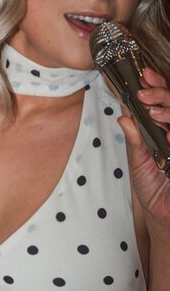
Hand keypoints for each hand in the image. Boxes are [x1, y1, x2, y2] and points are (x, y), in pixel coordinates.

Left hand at [120, 67, 169, 223]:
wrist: (163, 214)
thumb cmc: (153, 188)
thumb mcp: (139, 162)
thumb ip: (135, 140)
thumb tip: (124, 116)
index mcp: (166, 131)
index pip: (165, 103)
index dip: (158, 88)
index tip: (144, 76)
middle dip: (163, 95)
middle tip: (145, 92)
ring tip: (154, 112)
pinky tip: (168, 133)